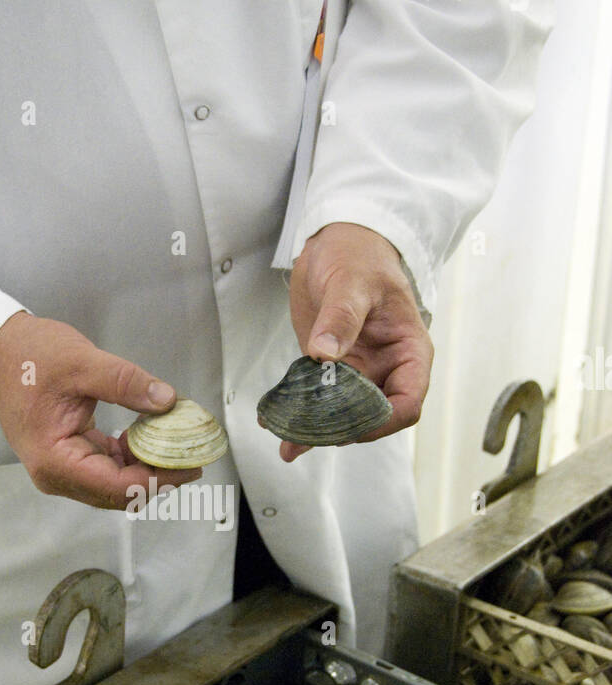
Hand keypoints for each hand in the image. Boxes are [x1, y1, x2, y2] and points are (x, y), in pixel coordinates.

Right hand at [0, 311, 200, 509]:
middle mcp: (57, 475)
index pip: (117, 486)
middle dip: (158, 477)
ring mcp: (61, 470)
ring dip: (147, 468)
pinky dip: (132, 458)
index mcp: (55, 461)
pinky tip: (149, 438)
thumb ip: (126, 383)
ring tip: (177, 445)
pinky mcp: (68, 458)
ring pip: (115, 485)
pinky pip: (107, 469)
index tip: (190, 463)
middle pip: (119, 493)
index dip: (159, 479)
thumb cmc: (29, 356)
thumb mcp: (82, 362)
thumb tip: (167, 401)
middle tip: (192, 455)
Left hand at [281, 221, 433, 461]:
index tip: (349, 423)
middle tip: (306, 434)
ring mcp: (358, 373)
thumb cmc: (359, 256)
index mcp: (408, 352)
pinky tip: (276, 423)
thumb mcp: (352, 281)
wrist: (337, 245)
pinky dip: (299, 414)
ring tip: (286, 439)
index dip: (381, 421)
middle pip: (372, 417)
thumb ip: (341, 317)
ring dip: (316, 429)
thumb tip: (325, 352)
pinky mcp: (330, 371)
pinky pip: (317, 400)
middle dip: (341, 430)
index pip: (407, 403)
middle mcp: (386, 370)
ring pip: (342, 415)